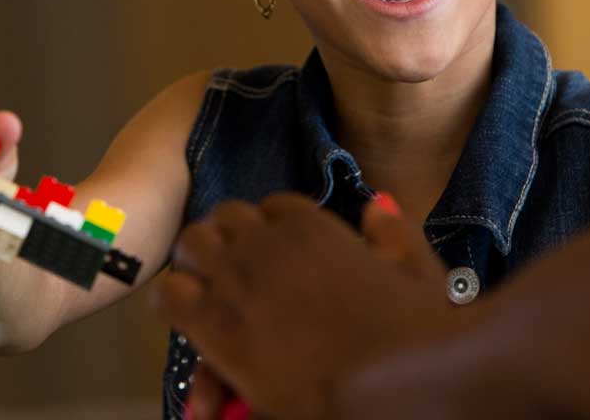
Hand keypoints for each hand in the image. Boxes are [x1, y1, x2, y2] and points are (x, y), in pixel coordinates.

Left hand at [153, 194, 450, 419]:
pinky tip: (186, 315)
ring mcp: (238, 281)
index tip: (274, 252)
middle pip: (226, 218)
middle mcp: (270, 244)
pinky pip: (171, 295)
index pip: (276, 208)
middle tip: (234, 267)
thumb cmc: (415, 334)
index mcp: (314, 228)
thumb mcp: (418, 272)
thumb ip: (394, 234)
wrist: (391, 385)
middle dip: (230, 238)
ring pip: (193, 244)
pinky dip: (174, 300)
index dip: (272, 230)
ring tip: (205, 285)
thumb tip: (380, 203)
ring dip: (198, 261)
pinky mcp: (216, 326)